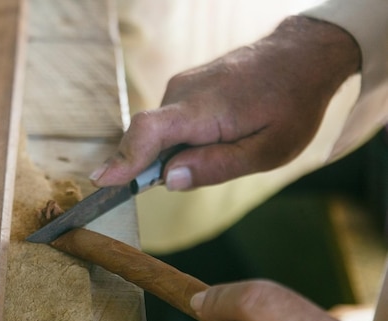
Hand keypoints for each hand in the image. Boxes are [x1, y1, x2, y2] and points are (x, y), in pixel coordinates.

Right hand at [90, 16, 360, 190]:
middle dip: (155, 167)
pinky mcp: (182, 89)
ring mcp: (180, 87)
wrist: (300, 57)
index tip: (101, 181)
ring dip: (175, 153)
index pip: (149, 132)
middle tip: (196, 174)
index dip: (124, 159)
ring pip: (159, 133)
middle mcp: (183, 92)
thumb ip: (217, 166)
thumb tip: (170, 180)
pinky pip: (168, 123)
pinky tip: (214, 138)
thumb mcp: (267, 151)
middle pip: (147, 138)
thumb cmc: (290, 106)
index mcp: (205, 108)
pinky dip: (178, 140)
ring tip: (223, 147)